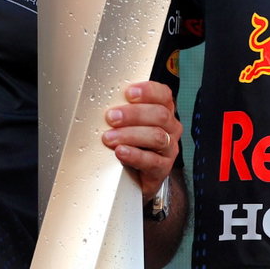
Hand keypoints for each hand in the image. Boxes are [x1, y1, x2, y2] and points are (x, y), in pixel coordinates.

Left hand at [102, 80, 180, 200]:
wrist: (136, 177)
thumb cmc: (131, 143)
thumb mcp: (128, 123)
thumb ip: (121, 109)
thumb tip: (99, 98)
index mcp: (163, 110)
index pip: (163, 95)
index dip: (148, 91)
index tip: (129, 93)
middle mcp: (170, 128)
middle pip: (160, 115)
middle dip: (134, 114)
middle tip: (111, 117)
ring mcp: (169, 148)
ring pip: (157, 137)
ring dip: (130, 135)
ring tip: (110, 138)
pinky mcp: (163, 168)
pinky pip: (152, 161)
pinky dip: (134, 155)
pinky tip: (120, 152)